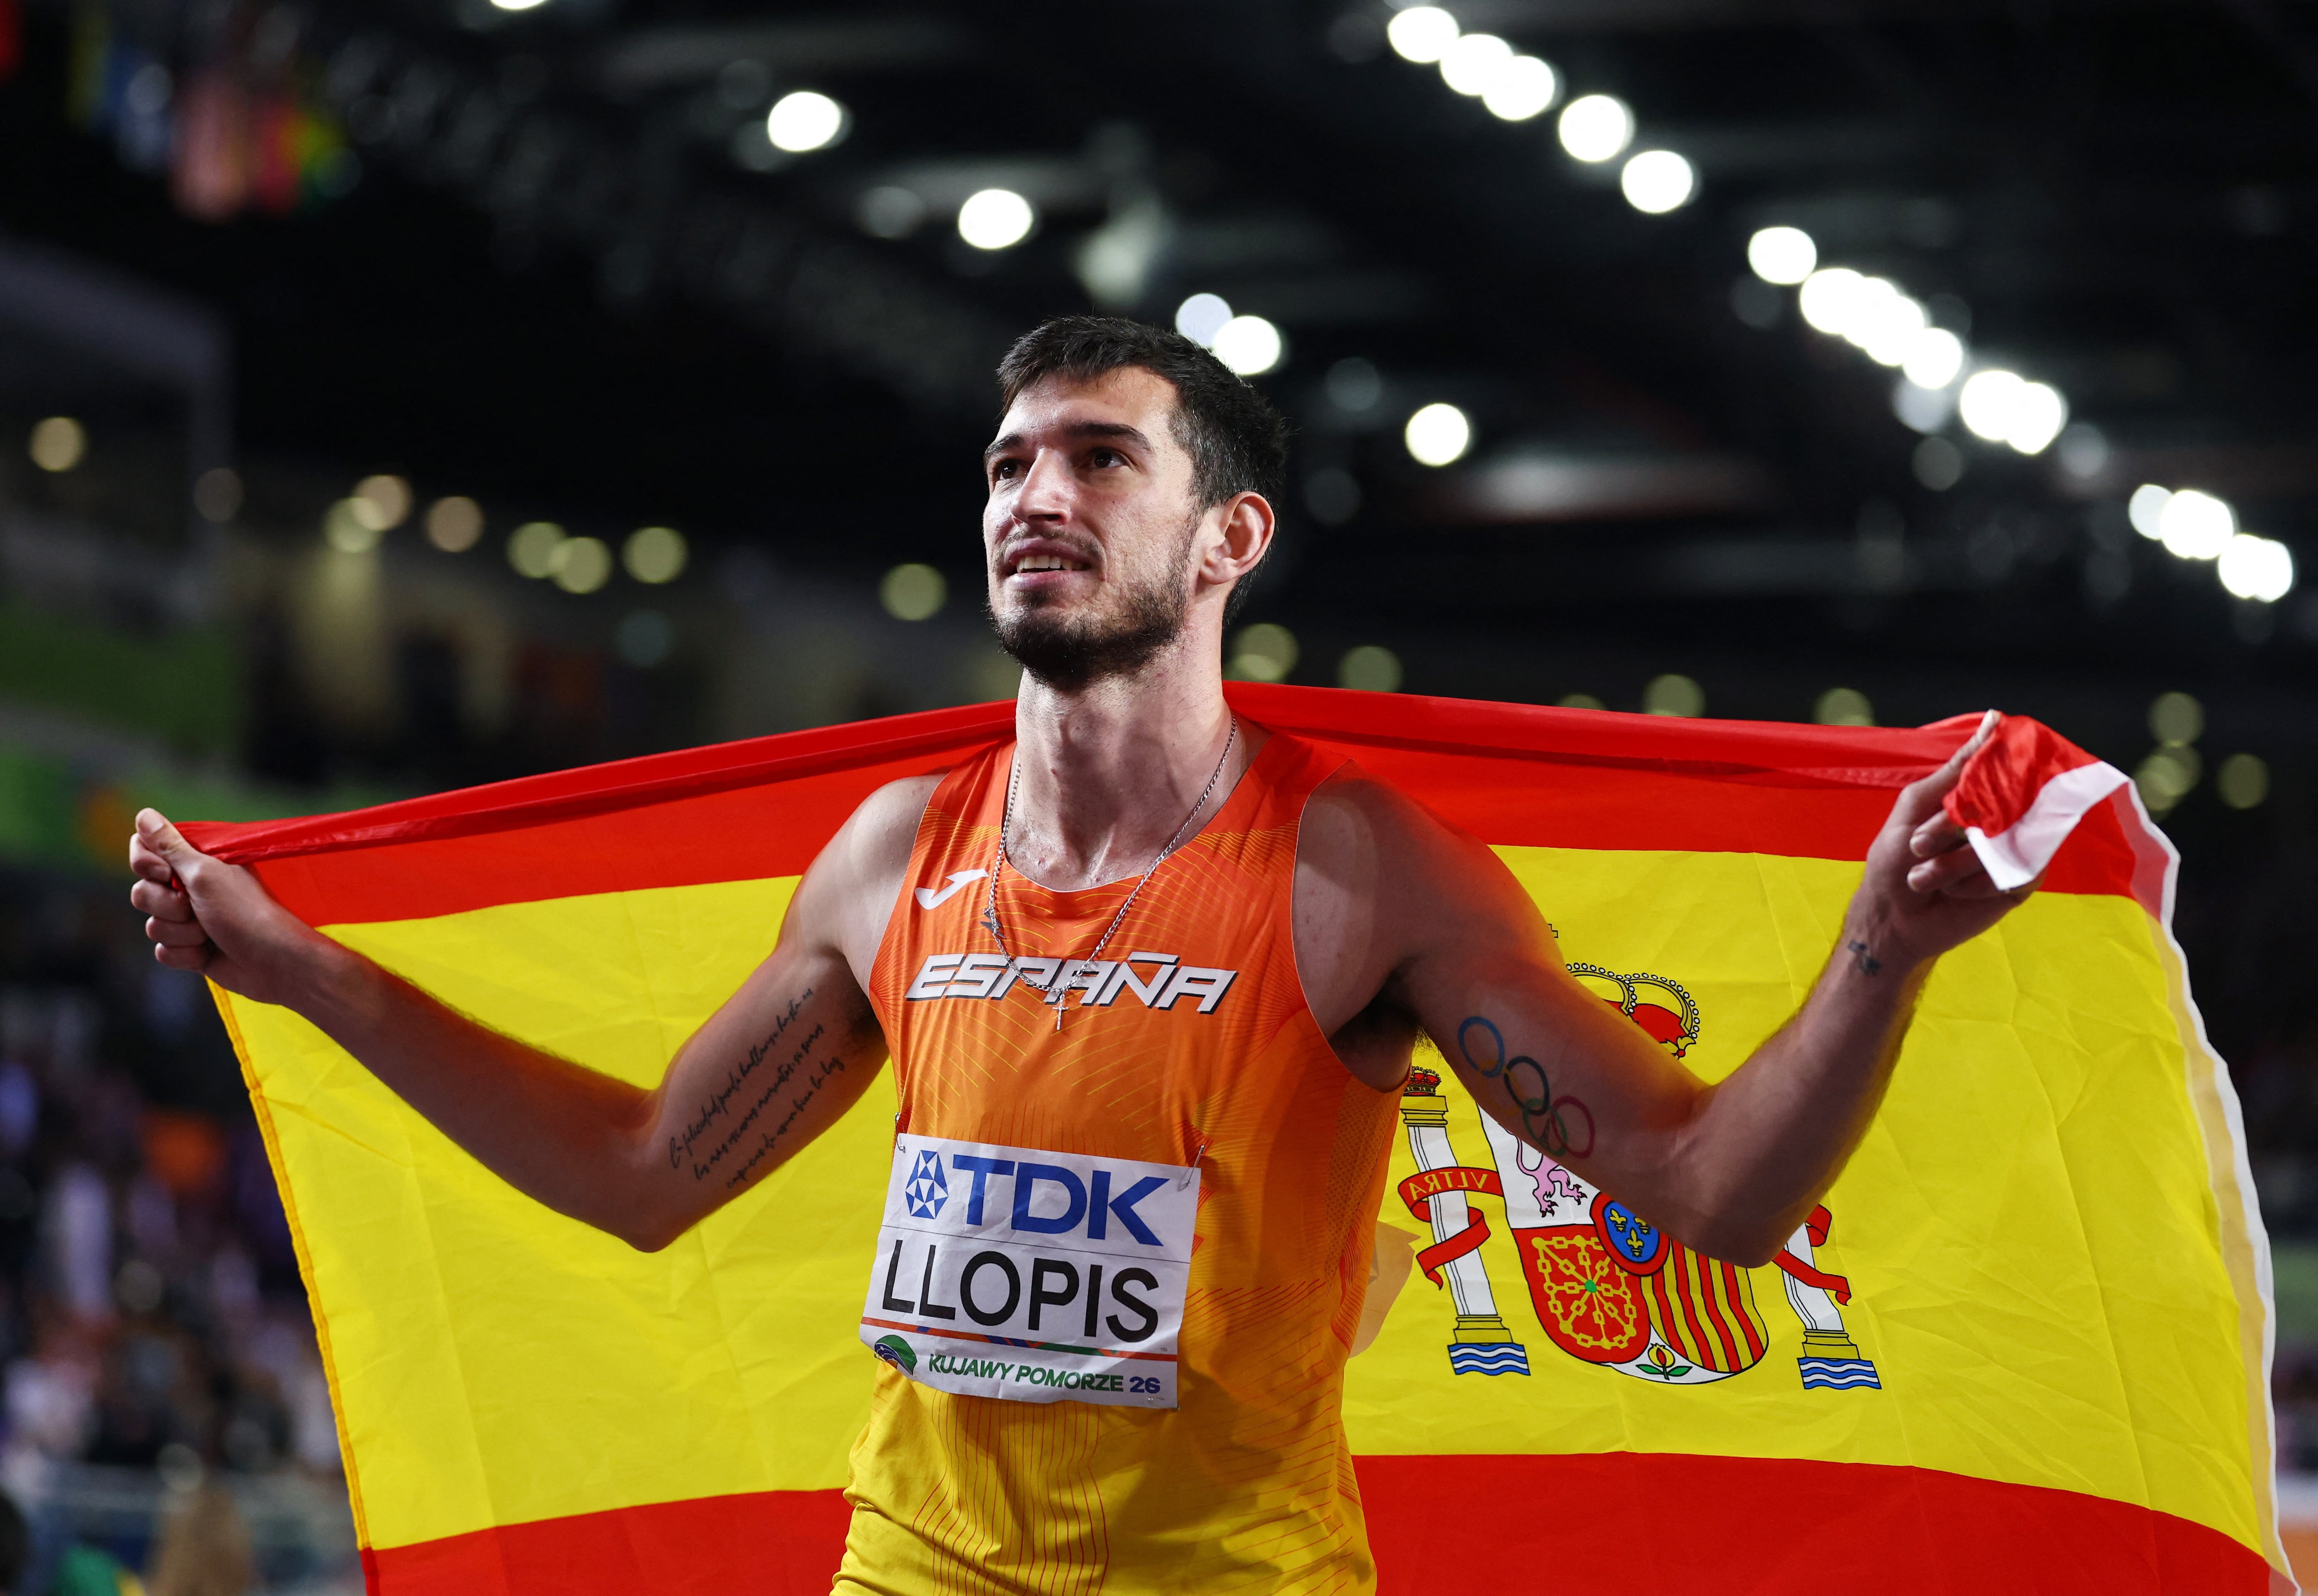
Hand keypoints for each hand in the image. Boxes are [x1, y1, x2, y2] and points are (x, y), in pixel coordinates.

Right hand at [128, 810, 336, 1006]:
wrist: (273, 963)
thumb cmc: (245, 912)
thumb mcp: (205, 873)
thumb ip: (170, 846)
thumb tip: (144, 815)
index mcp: (199, 862)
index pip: (147, 850)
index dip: (146, 863)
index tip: (165, 873)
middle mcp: (192, 888)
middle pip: (143, 891)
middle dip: (165, 905)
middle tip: (195, 908)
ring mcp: (191, 919)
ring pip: (152, 925)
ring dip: (180, 932)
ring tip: (210, 933)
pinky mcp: (191, 948)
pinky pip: (163, 951)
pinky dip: (184, 954)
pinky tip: (207, 954)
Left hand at [1846, 711, 2038, 973]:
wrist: (1893, 917)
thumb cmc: (1894, 859)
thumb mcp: (1916, 805)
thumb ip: (1957, 770)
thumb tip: (1993, 720)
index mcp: (1978, 798)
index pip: (2007, 771)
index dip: (1994, 776)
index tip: (1966, 793)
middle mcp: (2001, 820)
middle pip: (2006, 806)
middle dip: (1952, 828)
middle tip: (1918, 846)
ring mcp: (2014, 850)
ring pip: (2009, 841)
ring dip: (1958, 862)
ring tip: (1924, 877)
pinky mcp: (2019, 883)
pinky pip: (2016, 872)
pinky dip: (1978, 883)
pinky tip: (1953, 892)